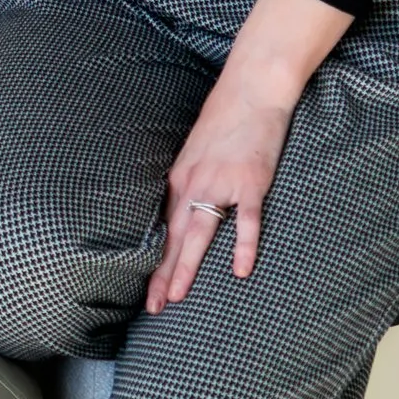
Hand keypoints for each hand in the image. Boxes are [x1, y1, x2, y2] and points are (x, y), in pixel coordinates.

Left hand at [148, 66, 297, 309]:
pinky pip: (245, 220)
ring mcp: (222, 184)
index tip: (147, 291)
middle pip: (173, 238)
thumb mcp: (196, 150)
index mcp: (180, 179)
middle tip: (153, 307)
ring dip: (185, 267)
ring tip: (177, 296)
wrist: (251, 91)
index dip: (154, 262)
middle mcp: (194, 184)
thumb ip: (191, 180)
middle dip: (162, 275)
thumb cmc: (226, 119)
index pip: (163, 230)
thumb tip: (184, 207)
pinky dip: (243, 245)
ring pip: (198, 233)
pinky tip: (239, 270)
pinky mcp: (251, 183)